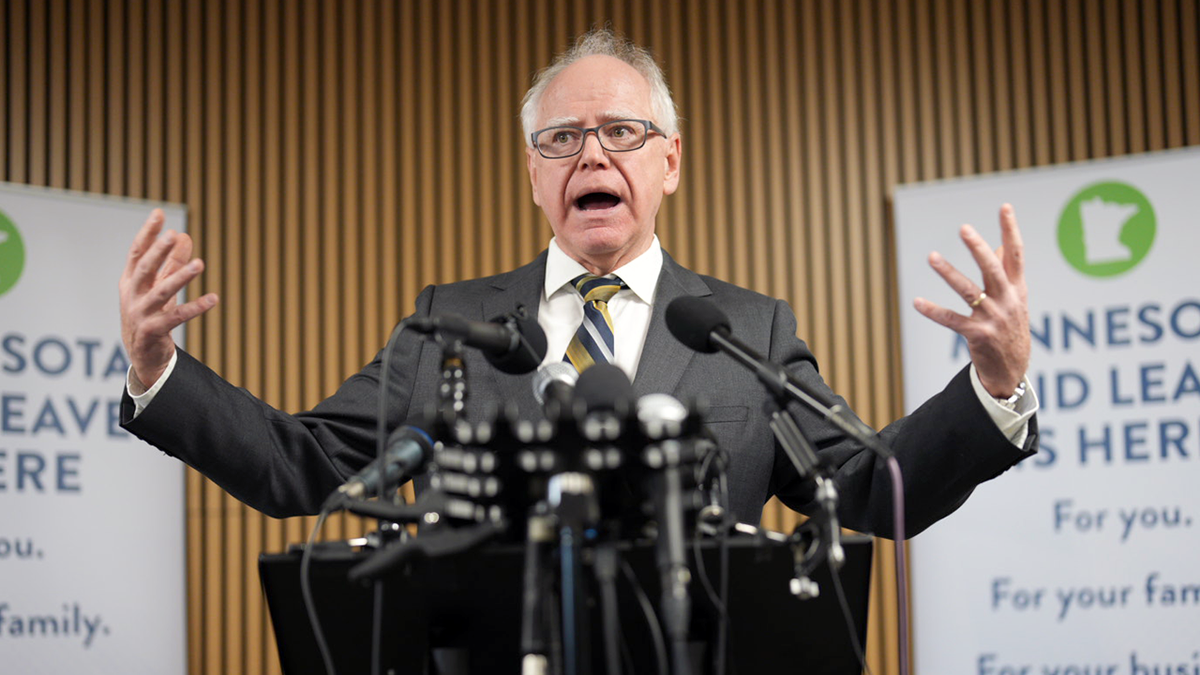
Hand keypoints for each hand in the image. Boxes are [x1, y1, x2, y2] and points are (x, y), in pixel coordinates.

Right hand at [119, 209, 218, 387]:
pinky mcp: (153, 331)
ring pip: (162, 292)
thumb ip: (171, 262)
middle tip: (174, 235)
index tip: (159, 213)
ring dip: (181, 277)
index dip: (147, 233)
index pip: (137, 253)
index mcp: (131, 281)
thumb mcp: (159, 286)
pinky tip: (213, 299)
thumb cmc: (150, 313)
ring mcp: (141, 314)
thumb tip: (184, 235)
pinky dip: (195, 307)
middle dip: (158, 251)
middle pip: (145, 269)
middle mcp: (133, 295)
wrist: (142, 354)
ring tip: (200, 264)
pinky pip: (177, 317)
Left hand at [913, 204, 1029, 397]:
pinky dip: (933, 311)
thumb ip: (1006, 273)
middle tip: (964, 228)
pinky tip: (917, 301)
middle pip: (992, 268)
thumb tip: (1001, 245)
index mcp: (1017, 289)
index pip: (1016, 254)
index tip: (1004, 207)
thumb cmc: (1010, 328)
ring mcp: (993, 318)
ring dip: (949, 273)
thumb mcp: (1014, 300)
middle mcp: (1007, 300)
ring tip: (932, 256)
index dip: (1011, 230)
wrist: (1011, 370)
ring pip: (969, 290)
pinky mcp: (978, 335)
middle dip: (978, 247)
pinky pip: (951, 320)